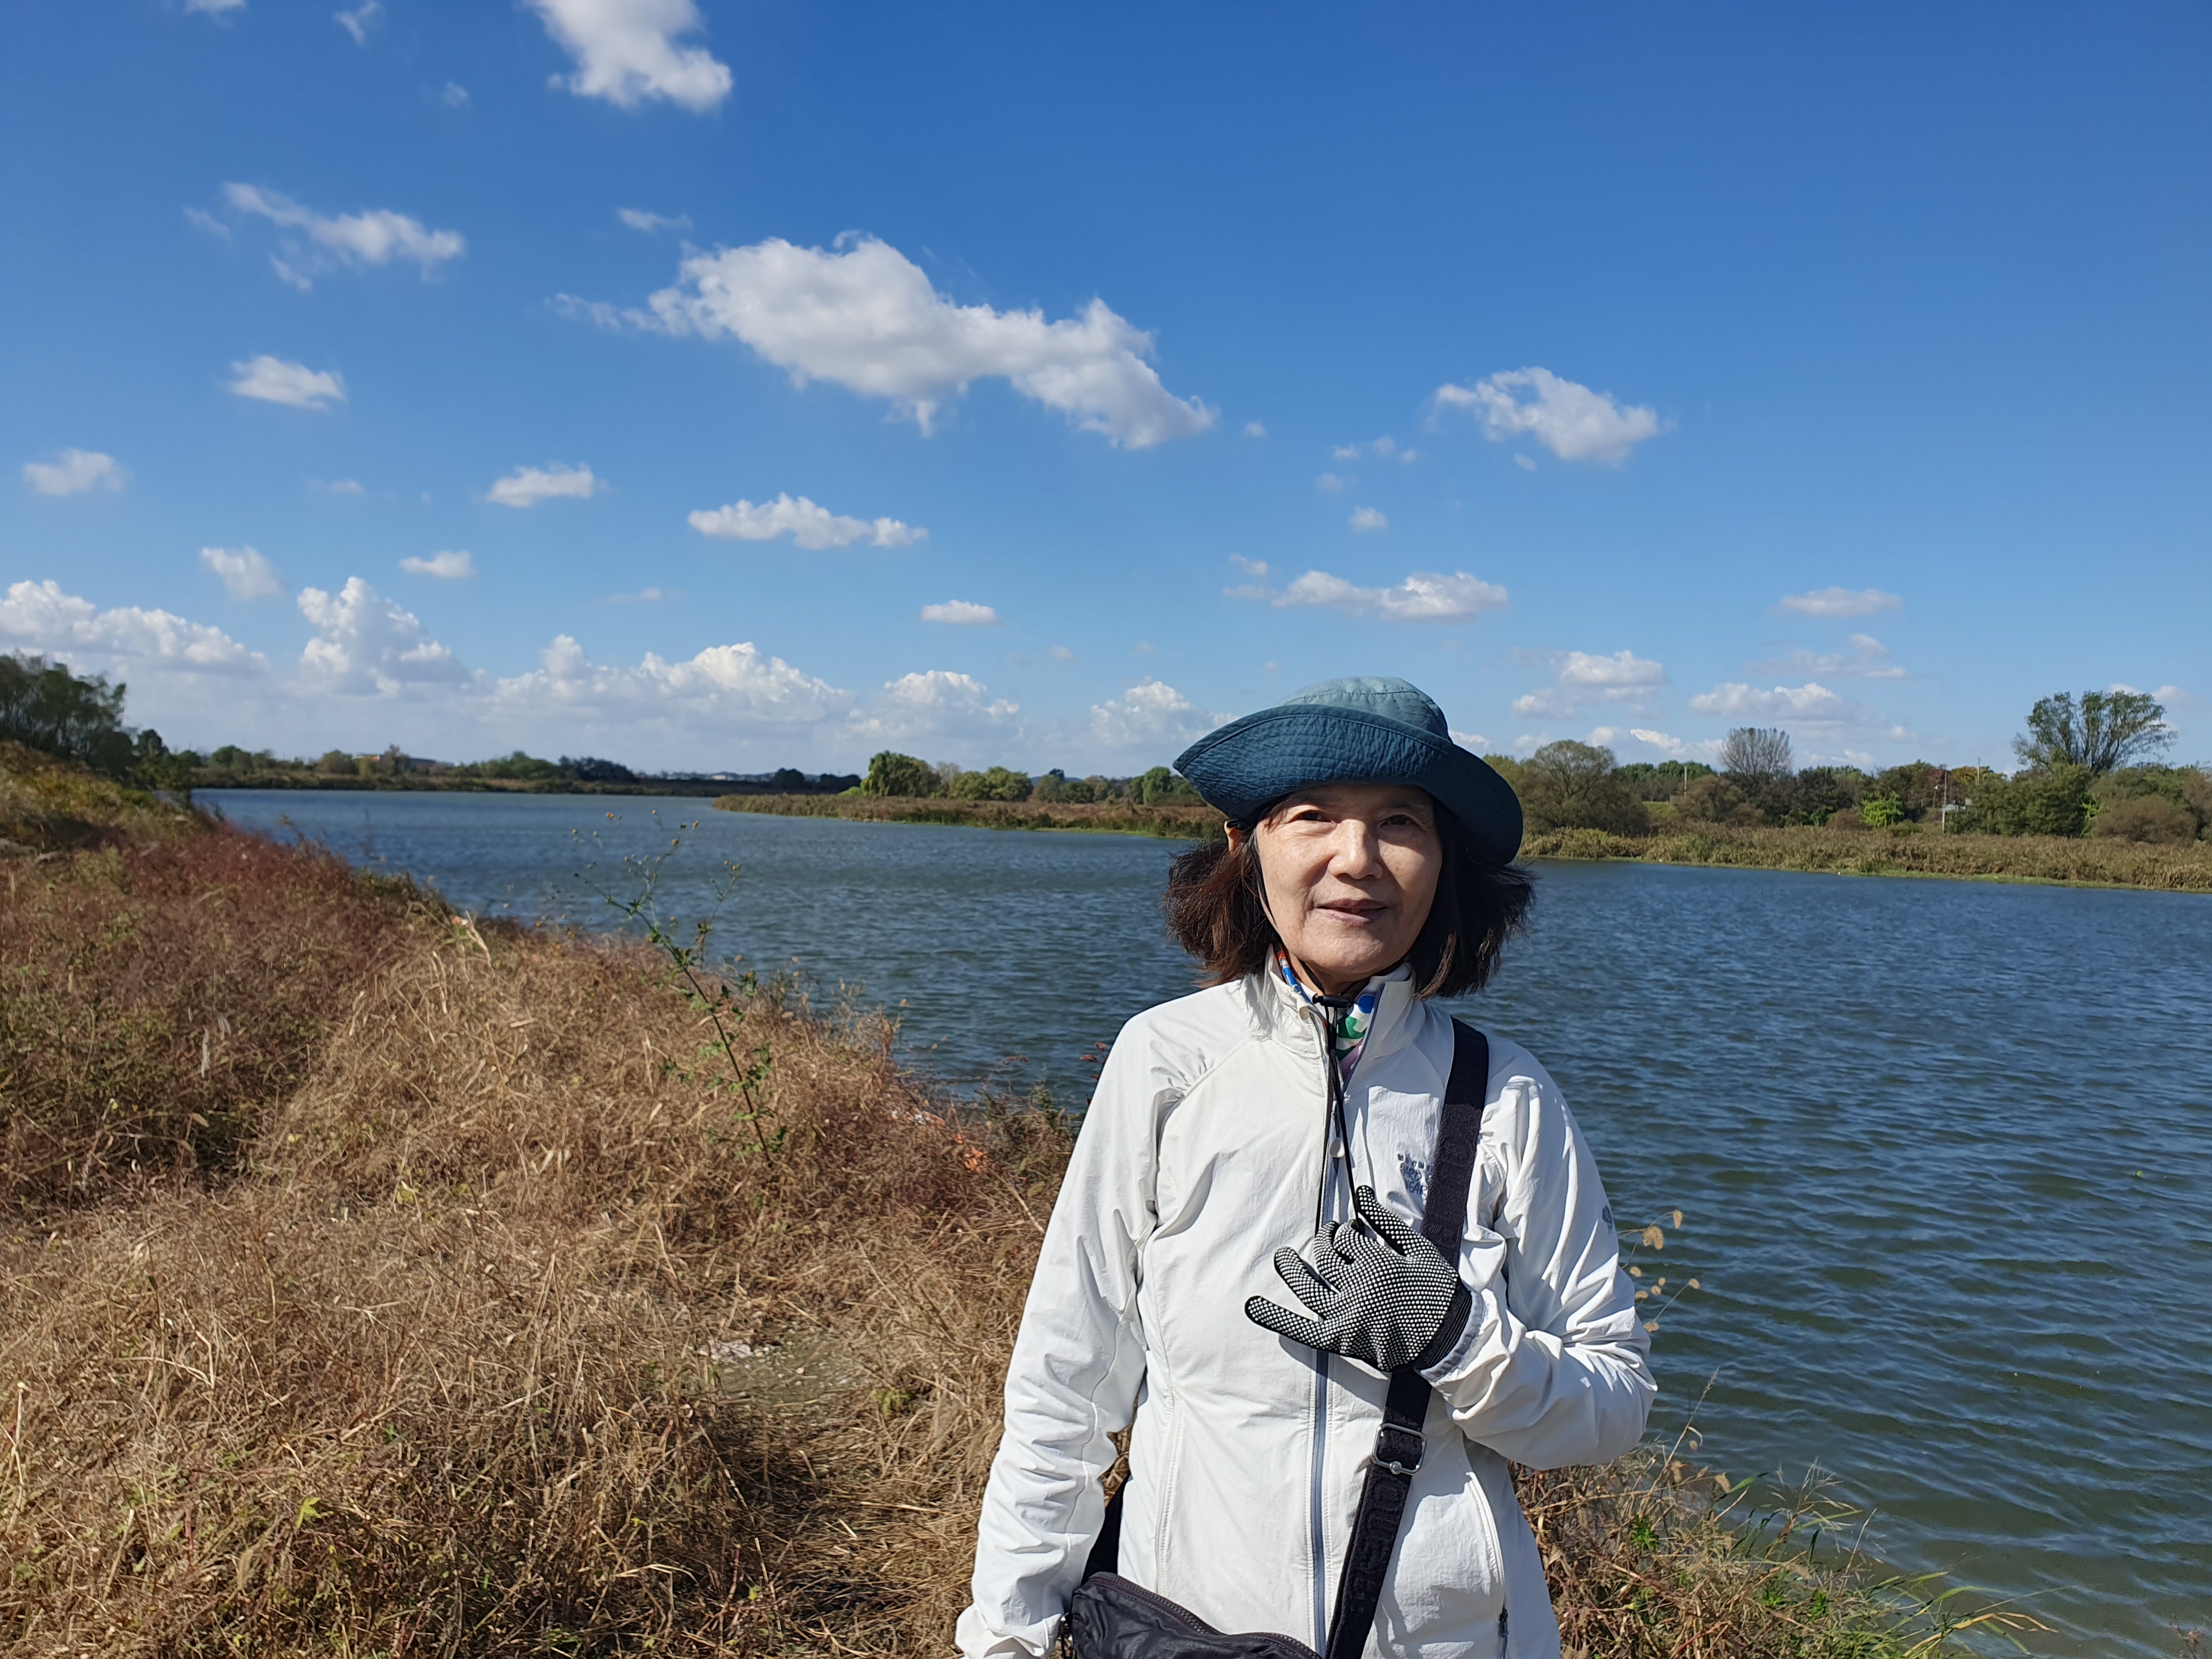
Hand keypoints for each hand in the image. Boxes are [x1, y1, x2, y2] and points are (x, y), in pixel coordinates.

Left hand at [1245, 1185, 1472, 1373]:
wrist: (1451, 1339)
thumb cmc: (1437, 1290)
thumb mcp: (1419, 1249)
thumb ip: (1386, 1221)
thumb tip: (1360, 1191)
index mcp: (1377, 1263)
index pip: (1345, 1239)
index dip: (1345, 1231)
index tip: (1350, 1229)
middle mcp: (1357, 1288)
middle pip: (1326, 1258)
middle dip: (1324, 1241)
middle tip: (1327, 1236)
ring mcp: (1347, 1315)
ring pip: (1309, 1287)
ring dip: (1291, 1269)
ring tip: (1282, 1256)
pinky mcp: (1341, 1340)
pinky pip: (1303, 1330)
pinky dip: (1276, 1318)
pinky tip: (1251, 1306)